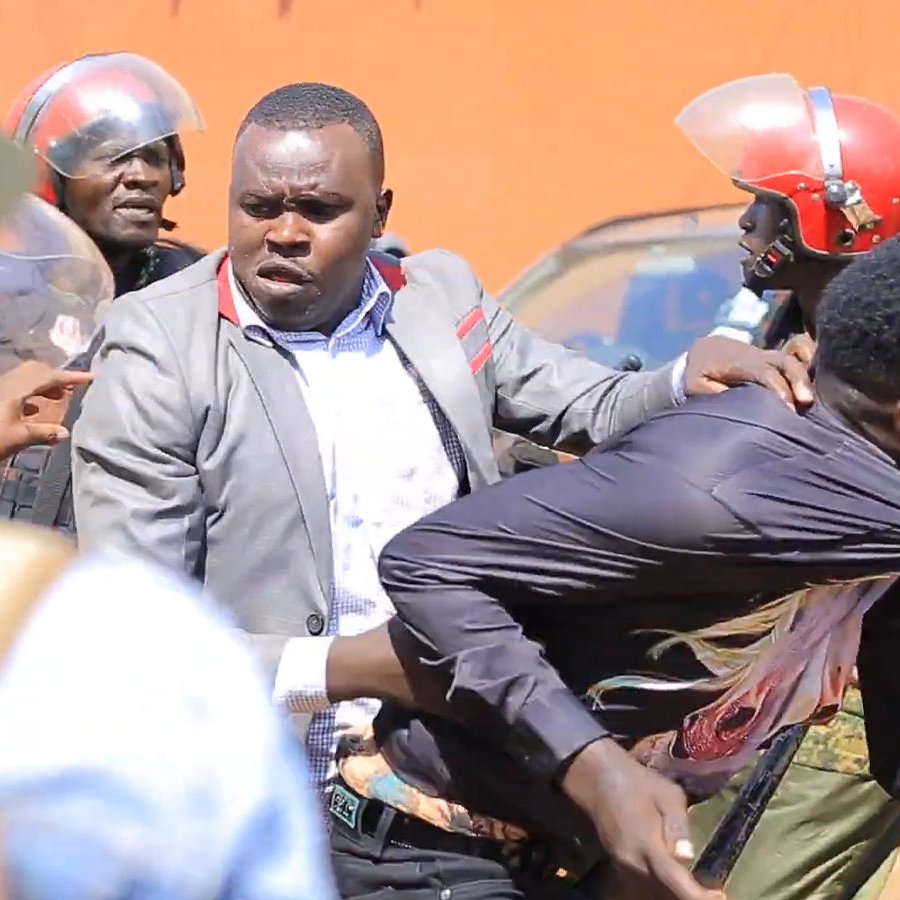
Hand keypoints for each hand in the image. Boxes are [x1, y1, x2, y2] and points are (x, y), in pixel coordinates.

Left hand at [0, 361, 92, 460]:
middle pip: (36, 371)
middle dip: (56, 377)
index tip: (92, 378)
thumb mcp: (18, 438)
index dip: (72, 377)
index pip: (50, 377)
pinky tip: (35, 410)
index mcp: (17, 390)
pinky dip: (31, 395)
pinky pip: (17, 390)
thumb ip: (44, 433)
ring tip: (59, 398)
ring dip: (43, 385)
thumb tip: (66, 433)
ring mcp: (0, 391)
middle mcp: (8, 385)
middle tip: (72, 388)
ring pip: (25, 379)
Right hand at [562, 738, 724, 899]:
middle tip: (714, 891)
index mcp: (646, 844)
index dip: (698, 896)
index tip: (721, 897)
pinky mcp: (618, 863)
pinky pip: (643, 883)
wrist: (597, 778)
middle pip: (666, 893)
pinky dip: (661, 886)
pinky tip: (676, 878)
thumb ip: (678, 825)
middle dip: (690, 895)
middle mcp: (633, 862)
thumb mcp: (667, 793)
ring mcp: (622, 865)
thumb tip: (687, 856)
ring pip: (654, 890)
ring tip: (699, 887)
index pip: (675, 881)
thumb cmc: (637, 782)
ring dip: (674, 892)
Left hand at [684, 336, 812, 408]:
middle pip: (783, 362)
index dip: (776, 387)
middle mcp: (757, 356)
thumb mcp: (696, 384)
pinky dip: (809, 358)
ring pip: (792, 359)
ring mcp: (768, 356)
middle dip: (797, 381)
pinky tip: (815, 374)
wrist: (706, 350)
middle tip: (805, 403)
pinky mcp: (775, 359)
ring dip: (804, 378)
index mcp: (737, 362)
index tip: (785, 407)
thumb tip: (731, 400)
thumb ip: (712, 392)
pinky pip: (798, 351)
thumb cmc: (699, 373)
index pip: (762, 372)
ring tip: (810, 400)